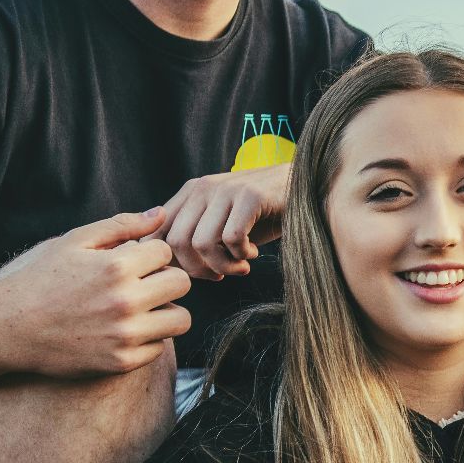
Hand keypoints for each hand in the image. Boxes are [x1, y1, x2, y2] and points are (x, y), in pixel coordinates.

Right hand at [0, 208, 192, 376]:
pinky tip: (124, 330)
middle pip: (182, 283)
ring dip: (165, 311)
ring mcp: (125, 335)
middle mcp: (125, 302)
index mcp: (116, 267)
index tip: (132, 262)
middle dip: (165, 279)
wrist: (7, 328)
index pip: (166, 251)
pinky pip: (159, 347)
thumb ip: (121, 225)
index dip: (150, 254)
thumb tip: (161, 213)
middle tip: (143, 284)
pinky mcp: (121, 362)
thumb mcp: (74, 242)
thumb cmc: (40, 279)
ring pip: (181, 319)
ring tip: (141, 308)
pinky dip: (148, 339)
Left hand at [150, 164, 292, 279]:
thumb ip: (193, 237)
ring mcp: (226, 189)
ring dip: (222, 265)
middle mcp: (203, 187)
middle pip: (176, 242)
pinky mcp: (251, 195)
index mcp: (190, 193)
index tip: (198, 273)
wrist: (306, 189)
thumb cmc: (261, 216)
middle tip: (220, 275)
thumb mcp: (221, 225)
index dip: (172, 262)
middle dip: (197, 270)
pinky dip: (242, 255)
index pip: (158, 233)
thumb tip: (164, 268)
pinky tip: (253, 253)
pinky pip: (232, 238)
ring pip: (202, 243)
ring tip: (239, 267)